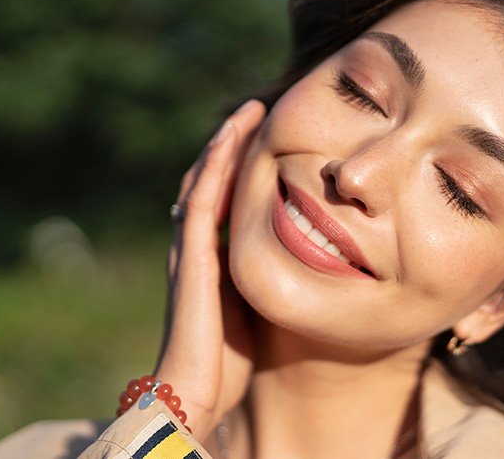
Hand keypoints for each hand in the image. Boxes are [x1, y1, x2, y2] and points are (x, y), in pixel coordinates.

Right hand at [155, 99, 265, 436]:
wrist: (197, 394)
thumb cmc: (232, 362)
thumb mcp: (260, 306)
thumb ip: (271, 277)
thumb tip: (313, 259)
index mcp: (214, 256)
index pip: (226, 198)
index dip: (244, 166)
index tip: (275, 136)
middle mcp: (197, 244)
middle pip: (212, 180)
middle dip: (235, 145)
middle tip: (261, 109)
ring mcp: (191, 245)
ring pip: (205, 179)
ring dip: (227, 142)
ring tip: (251, 110)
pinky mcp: (192, 253)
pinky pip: (203, 195)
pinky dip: (218, 161)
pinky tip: (236, 134)